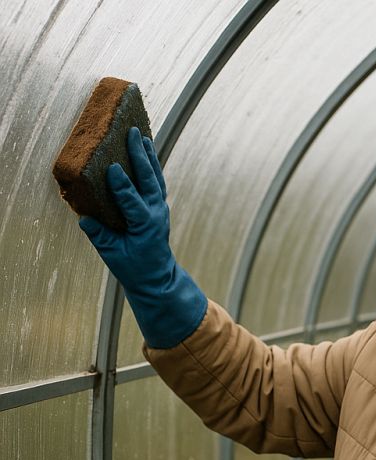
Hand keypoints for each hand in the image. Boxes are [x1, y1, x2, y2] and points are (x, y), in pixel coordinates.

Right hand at [79, 127, 206, 348]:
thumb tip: (84, 218)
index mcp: (145, 226)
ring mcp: (160, 209)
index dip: (122, 185)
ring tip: (142, 135)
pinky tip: (145, 150)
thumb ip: (100, 237)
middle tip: (132, 134)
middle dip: (140, 156)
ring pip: (155, 178)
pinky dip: (151, 166)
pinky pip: (156, 182)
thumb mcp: (114, 256)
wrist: (157, 278)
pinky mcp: (159, 207)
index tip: (112, 168)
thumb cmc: (134, 269)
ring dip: (149, 156)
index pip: (133, 201)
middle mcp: (156, 214)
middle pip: (149, 181)